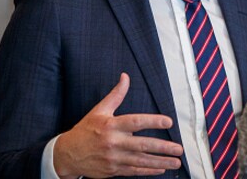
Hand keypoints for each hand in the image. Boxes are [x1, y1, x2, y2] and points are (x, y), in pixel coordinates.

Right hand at [53, 73, 183, 177]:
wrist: (67, 154)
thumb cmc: (85, 130)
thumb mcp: (99, 110)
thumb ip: (116, 95)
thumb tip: (125, 77)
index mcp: (111, 125)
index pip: (135, 122)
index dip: (153, 121)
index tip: (169, 122)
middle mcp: (113, 142)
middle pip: (142, 145)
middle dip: (162, 147)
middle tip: (179, 148)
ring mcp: (114, 158)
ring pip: (141, 161)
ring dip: (160, 161)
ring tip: (176, 162)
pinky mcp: (113, 170)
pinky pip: (134, 171)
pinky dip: (148, 171)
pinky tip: (161, 168)